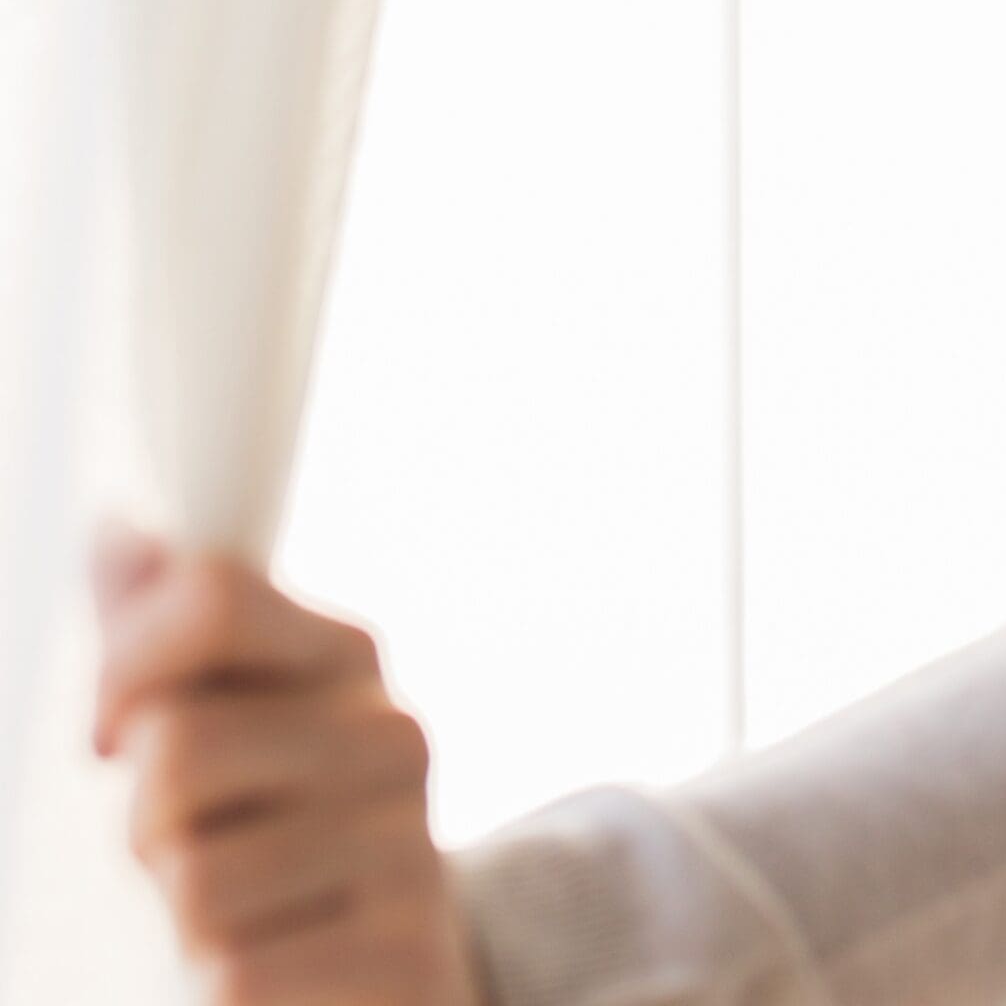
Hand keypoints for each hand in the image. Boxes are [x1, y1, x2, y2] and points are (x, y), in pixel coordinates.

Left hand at [91, 519, 483, 1005]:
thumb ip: (169, 636)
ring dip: (186, 918)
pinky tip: (276, 966)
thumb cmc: (283, 838)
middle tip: (192, 847)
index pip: (211, 597)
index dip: (124, 667)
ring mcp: (411, 846)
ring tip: (241, 912)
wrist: (402, 972)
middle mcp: (393, 735)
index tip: (110, 733)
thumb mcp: (232, 728)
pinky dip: (227, 987)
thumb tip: (120, 530)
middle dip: (148, 822)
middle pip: (179, 748)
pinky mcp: (408, 954)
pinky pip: (238, 972)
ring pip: (194, 877)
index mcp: (348, 658)